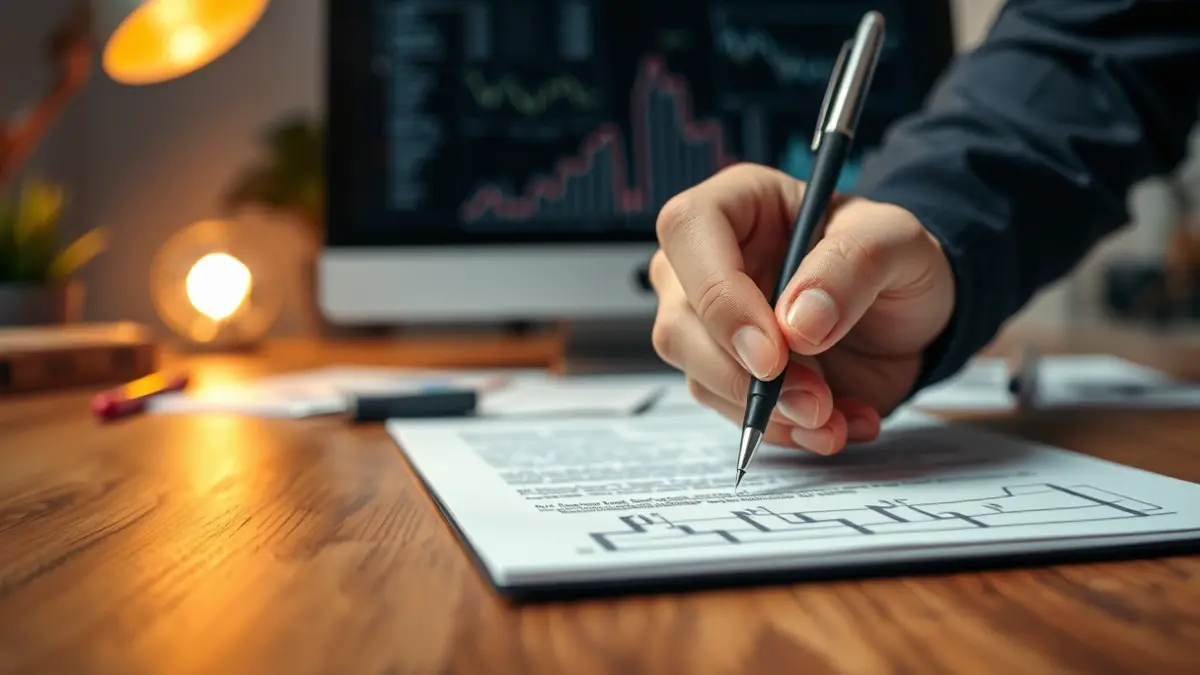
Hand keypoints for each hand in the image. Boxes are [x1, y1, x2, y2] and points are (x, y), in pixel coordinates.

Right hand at [648, 163, 954, 454]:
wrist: (909, 315)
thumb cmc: (895, 258)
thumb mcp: (900, 242)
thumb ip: (853, 267)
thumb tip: (797, 325)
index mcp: (738, 204)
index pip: (688, 232)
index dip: (718, 296)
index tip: (771, 353)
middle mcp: (708, 261)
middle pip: (679, 321)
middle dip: (744, 376)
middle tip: (814, 400)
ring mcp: (710, 322)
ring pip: (699, 376)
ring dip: (768, 412)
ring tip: (835, 416)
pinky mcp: (728, 372)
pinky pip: (732, 411)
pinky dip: (785, 431)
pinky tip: (837, 423)